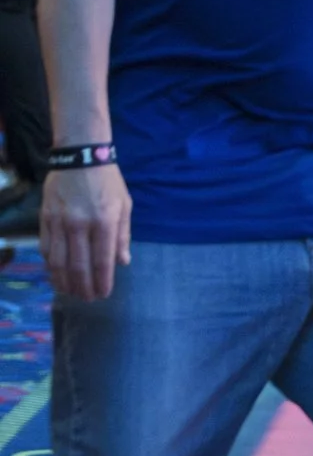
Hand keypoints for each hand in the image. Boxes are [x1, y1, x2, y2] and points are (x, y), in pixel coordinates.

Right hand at [42, 163, 131, 301]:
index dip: (102, 280)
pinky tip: (54, 274)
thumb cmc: (108, 182)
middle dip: (83, 286)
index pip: (102, 260)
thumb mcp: (124, 206)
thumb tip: (123, 263)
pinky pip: (46, 247)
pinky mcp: (45, 218)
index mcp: (104, 222)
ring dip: (64, 281)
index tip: (103, 294)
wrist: (80, 157)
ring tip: (69, 292)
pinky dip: (50, 265)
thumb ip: (122, 236)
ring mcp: (59, 222)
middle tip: (87, 299)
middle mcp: (80, 224)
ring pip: (58, 261)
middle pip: (78, 265)